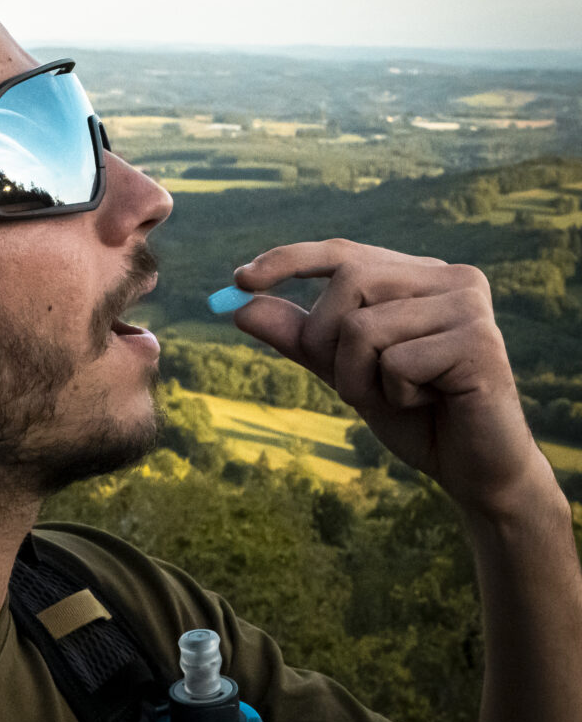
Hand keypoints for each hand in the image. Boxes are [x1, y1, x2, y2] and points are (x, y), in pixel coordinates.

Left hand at [232, 239, 554, 517]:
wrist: (473, 469)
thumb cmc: (413, 413)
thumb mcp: (344, 370)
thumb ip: (299, 337)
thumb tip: (241, 306)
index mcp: (418, 275)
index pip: (343, 252)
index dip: (289, 260)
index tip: (240, 280)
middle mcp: (449, 277)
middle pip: (349, 282)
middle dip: (327, 340)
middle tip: (354, 384)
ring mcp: (469, 305)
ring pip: (363, 326)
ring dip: (359, 378)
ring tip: (399, 396)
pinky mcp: (480, 342)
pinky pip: (395, 362)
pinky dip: (393, 394)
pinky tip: (429, 403)